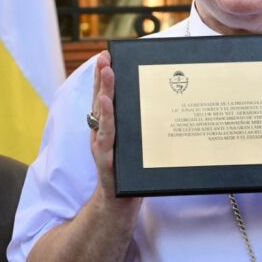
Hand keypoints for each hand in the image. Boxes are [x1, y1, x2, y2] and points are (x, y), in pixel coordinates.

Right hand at [88, 51, 140, 213]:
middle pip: (101, 100)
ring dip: (104, 92)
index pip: (105, 97)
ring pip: (102, 115)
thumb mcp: (136, 146)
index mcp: (109, 128)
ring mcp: (102, 146)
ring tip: (107, 73)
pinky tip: (107, 105)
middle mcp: (102, 134)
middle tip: (105, 57)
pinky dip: (106, 120)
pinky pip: (107, 138)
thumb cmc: (131, 174)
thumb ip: (139, 126)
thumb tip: (160, 101)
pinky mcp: (106, 161)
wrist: (120, 206)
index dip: (104, 76)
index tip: (107, 54)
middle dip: (102, 77)